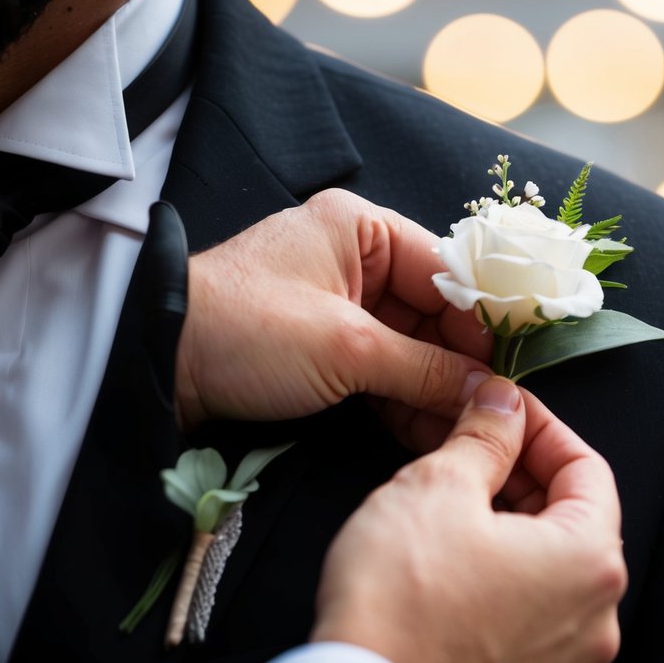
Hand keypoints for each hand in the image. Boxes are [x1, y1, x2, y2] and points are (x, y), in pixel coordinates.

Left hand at [174, 189, 491, 429]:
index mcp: (362, 229)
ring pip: (408, 347)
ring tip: (468, 431)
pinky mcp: (321, 346)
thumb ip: (426, 368)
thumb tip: (491, 393)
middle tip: (493, 412)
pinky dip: (401, 399)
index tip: (510, 369)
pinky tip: (431, 432)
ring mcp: (338, 304)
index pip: (446, 272)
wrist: (153, 367)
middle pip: (432, 313)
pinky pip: (379, 369)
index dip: (481, 322)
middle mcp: (355, 259)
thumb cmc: (246, 330)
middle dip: (460, 365)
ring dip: (434, 389)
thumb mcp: (346, 347)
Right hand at [312, 376, 626, 662]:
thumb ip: (484, 436)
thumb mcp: (438, 486)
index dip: (539, 427)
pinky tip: (454, 565)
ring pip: (550, 570)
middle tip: (471, 448)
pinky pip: (530, 618)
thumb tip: (502, 406)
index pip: (586, 466)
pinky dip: (503, 582)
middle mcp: (596, 619)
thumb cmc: (398, 605)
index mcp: (591, 561)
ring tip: (454, 504)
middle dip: (521, 476)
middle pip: (572, 519)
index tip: (504, 410)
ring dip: (510, 528)